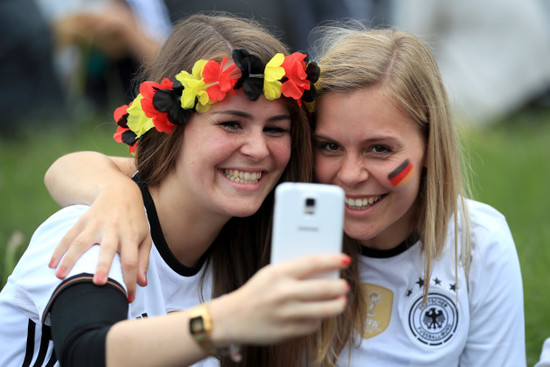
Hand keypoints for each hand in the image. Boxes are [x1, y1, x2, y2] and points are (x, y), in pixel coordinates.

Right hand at [49, 181, 150, 302]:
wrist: (120, 191)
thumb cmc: (134, 220)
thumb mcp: (145, 236)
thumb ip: (143, 260)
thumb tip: (142, 284)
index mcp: (132, 235)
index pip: (132, 260)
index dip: (131, 279)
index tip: (129, 298)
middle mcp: (114, 229)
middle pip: (108, 249)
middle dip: (103, 265)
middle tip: (98, 283)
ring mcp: (96, 224)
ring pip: (81, 242)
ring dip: (70, 259)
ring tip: (60, 276)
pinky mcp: (83, 220)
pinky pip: (68, 235)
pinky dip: (58, 249)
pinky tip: (51, 264)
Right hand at [209, 254, 350, 345]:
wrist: (232, 318)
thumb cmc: (255, 292)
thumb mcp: (270, 274)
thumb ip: (294, 271)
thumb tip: (324, 271)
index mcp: (278, 273)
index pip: (313, 263)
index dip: (333, 260)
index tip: (345, 260)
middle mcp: (284, 293)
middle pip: (325, 289)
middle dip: (340, 287)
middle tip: (345, 286)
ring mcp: (287, 314)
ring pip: (325, 310)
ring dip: (337, 305)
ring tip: (340, 301)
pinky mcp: (288, 331)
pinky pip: (313, 325)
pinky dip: (318, 320)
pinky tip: (316, 315)